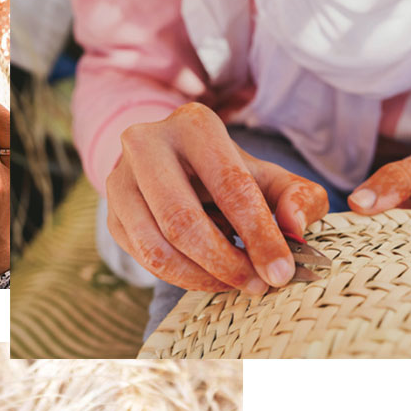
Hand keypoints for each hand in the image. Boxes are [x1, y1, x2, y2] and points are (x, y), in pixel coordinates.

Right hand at [107, 103, 327, 292]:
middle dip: (226, 263)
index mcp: (194, 125)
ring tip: (234, 284)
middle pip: (184, 222)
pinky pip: (144, 259)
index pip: (229, 187)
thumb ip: (298, 196)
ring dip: (201, 278)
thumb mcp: (269, 177)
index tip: (281, 272)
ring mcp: (120, 180)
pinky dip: (180, 278)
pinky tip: (207, 276)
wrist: (172, 166)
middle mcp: (147, 144)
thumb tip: (294, 225)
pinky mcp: (111, 214)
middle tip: (257, 285)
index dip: (259, 235)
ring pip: (157, 247)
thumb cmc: (228, 174)